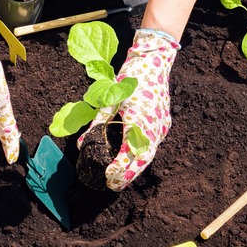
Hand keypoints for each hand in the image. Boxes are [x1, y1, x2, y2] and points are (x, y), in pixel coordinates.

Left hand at [78, 29, 180, 190]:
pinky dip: (143, 155)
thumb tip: (82, 145)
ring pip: (150, 154)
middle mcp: (153, 126)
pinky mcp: (164, 122)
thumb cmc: (129, 78)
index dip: (119, 168)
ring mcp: (162, 125)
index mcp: (138, 120)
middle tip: (112, 186)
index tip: (108, 176)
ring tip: (121, 178)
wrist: (154, 60)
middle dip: (128, 175)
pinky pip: (154, 144)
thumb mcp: (109, 99)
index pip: (129, 152)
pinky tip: (132, 160)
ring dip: (136, 168)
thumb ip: (97, 123)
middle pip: (143, 160)